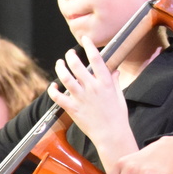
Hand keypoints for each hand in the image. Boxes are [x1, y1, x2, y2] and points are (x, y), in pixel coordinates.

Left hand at [47, 36, 134, 158]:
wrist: (112, 134)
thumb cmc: (118, 116)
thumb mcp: (120, 96)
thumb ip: (115, 81)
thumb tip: (115, 71)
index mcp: (105, 83)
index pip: (96, 59)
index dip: (89, 46)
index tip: (85, 39)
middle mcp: (92, 88)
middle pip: (77, 66)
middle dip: (71, 56)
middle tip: (69, 54)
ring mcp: (81, 98)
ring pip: (66, 78)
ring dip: (60, 68)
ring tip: (59, 63)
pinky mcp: (73, 108)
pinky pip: (58, 97)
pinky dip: (53, 90)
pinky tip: (53, 86)